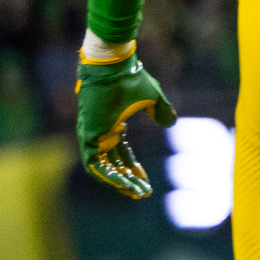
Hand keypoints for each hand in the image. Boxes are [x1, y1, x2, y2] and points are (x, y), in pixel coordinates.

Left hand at [75, 44, 177, 198]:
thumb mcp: (152, 98)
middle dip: (127, 181)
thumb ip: (160, 112)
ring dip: (119, 183)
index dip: (133, 169)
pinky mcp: (88, 137)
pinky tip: (125, 184)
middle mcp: (100, 134)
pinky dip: (109, 176)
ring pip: (102, 169)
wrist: (113, 66)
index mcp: (112, 125)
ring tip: (137, 193)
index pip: (121, 154)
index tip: (146, 182)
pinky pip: (95, 165)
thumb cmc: (130, 78)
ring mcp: (92, 136)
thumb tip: (171, 122)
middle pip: (112, 165)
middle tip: (142, 194)